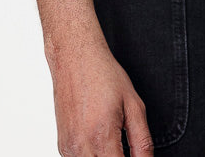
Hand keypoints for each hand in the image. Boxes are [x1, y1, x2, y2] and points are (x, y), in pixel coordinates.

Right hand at [49, 37, 153, 155]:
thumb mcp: (134, 105)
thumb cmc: (104, 75)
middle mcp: (81, 147)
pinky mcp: (62, 146)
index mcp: (101, 137)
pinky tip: (100, 139)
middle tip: (126, 148)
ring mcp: (68, 149)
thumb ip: (142, 142)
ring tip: (114, 140)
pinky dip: (92, 156)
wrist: (75, 57)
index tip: (137, 156)